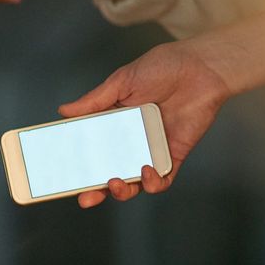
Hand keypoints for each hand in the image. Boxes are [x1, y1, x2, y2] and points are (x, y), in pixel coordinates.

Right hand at [58, 41, 231, 207]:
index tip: (64, 177)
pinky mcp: (173, 155)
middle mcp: (131, 142)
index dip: (79, 166)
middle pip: (109, 173)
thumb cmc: (163, 67)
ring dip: (122, 191)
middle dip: (95, 191)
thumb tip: (63, 111)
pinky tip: (145, 172)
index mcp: (114, 124)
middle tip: (85, 198)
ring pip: (134, 182)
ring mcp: (151, 151)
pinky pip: (162, 179)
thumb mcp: (121, 81)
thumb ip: (94, 101)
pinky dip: (153, 182)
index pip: (92, 151)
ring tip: (114, 183)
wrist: (201, 66)